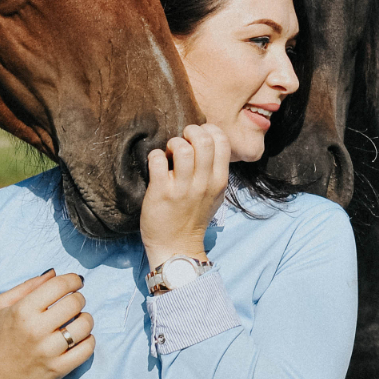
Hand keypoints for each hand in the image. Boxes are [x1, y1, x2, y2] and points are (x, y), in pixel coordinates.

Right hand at [0, 269, 92, 378]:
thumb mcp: (2, 306)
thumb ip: (27, 285)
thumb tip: (54, 273)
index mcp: (23, 311)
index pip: (59, 286)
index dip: (73, 280)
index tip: (76, 282)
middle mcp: (36, 330)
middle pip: (75, 303)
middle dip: (79, 298)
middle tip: (74, 302)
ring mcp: (48, 351)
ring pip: (85, 325)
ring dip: (86, 319)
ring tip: (77, 320)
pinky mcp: (58, 369)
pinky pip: (87, 349)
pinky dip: (89, 340)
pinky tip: (80, 338)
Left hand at [141, 123, 229, 270]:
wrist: (176, 247)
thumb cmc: (194, 218)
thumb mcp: (215, 195)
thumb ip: (215, 171)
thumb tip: (207, 142)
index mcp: (219, 181)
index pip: (222, 141)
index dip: (209, 131)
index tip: (198, 137)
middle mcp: (203, 183)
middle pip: (203, 140)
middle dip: (190, 131)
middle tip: (182, 140)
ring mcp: (182, 188)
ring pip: (182, 148)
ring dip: (172, 143)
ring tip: (169, 153)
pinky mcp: (161, 193)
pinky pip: (158, 160)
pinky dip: (156, 156)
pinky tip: (156, 164)